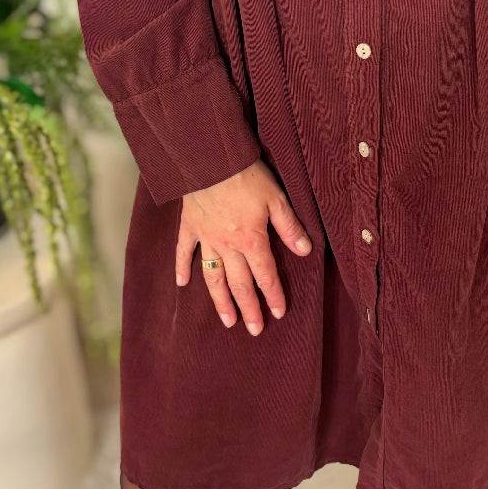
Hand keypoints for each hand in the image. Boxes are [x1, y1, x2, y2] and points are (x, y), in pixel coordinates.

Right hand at [175, 160, 311, 334]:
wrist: (210, 158)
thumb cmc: (246, 176)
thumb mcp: (276, 199)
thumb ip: (289, 227)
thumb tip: (305, 251)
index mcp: (251, 240)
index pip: (265, 276)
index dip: (273, 296)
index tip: (278, 313)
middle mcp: (228, 246)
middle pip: (239, 284)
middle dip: (248, 308)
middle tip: (253, 329)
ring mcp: (206, 238)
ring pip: (213, 277)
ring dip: (220, 300)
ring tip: (226, 320)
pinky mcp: (189, 226)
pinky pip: (184, 252)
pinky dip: (182, 268)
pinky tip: (182, 285)